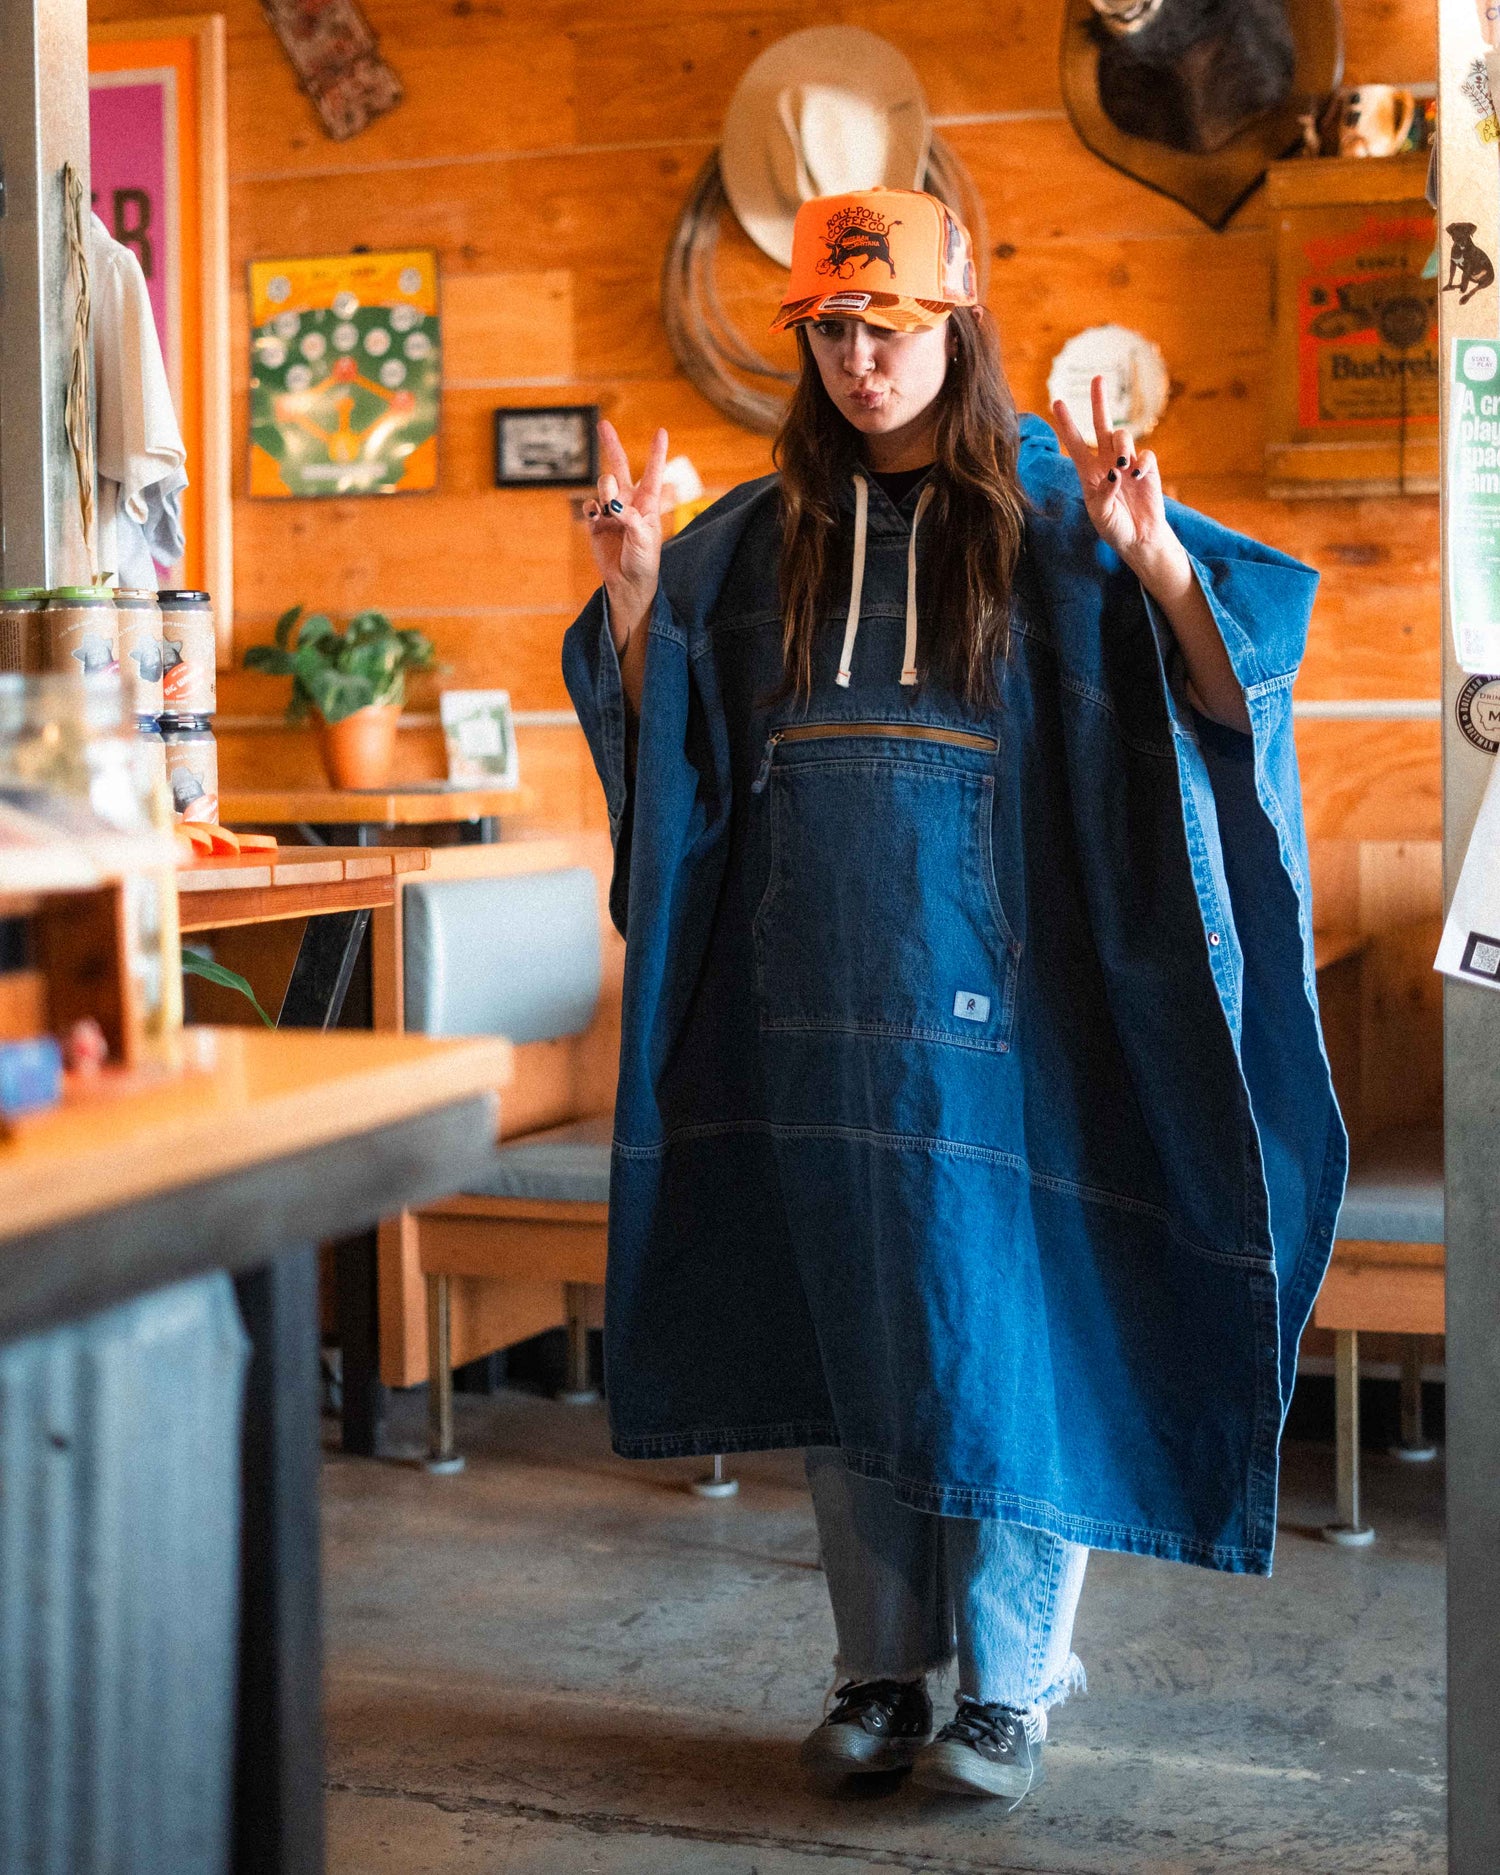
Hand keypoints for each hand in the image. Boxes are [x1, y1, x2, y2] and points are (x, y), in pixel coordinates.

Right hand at [585, 420, 667, 651]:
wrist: (629, 583)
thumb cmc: (644, 561)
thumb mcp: (644, 538)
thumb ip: (629, 517)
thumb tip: (612, 503)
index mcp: (648, 503)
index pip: (652, 473)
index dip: (656, 452)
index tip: (661, 431)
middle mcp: (629, 502)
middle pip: (618, 467)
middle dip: (611, 445)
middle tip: (603, 424)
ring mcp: (611, 511)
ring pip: (603, 486)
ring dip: (605, 489)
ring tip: (609, 507)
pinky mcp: (596, 523)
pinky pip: (590, 506)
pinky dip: (592, 508)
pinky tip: (597, 516)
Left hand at [1051, 376, 1185, 581]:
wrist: (1138, 539)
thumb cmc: (1114, 528)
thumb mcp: (1101, 515)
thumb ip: (1105, 494)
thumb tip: (1114, 473)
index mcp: (1089, 472)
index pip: (1075, 443)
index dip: (1067, 423)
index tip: (1057, 402)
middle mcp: (1107, 462)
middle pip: (1102, 424)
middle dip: (1099, 401)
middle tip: (1098, 378)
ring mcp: (1128, 463)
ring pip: (1124, 436)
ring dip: (1122, 446)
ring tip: (1122, 466)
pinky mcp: (1147, 469)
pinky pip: (1146, 455)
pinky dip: (1142, 463)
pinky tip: (1138, 476)